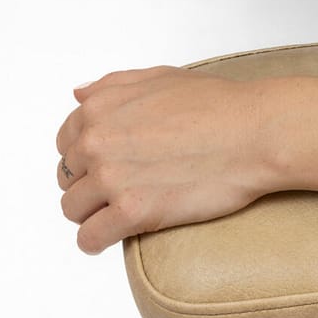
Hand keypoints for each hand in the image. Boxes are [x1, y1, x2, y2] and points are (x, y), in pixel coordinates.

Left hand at [56, 67, 279, 254]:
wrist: (252, 133)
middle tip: (125, 186)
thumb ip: (112, 86)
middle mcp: (97, 141)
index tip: (110, 163)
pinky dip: (98, 240)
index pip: (65, 143)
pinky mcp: (131, 211)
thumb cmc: (215, 104)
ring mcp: (112, 177)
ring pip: (72, 210)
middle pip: (67, 178)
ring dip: (93, 212)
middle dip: (90, 184)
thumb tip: (79, 96)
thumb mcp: (159, 77)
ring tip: (124, 209)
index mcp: (99, 108)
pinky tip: (119, 232)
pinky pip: (89, 238)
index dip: (86, 156)